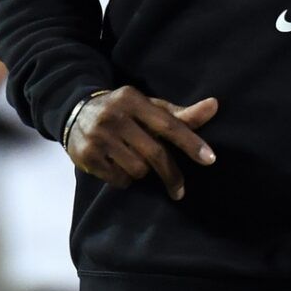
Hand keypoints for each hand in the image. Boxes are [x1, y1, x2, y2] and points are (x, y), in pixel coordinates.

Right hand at [65, 87, 217, 199]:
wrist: (75, 111)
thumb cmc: (124, 111)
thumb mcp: (149, 107)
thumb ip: (180, 114)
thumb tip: (215, 105)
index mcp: (133, 99)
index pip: (168, 123)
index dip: (190, 142)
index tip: (210, 159)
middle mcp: (115, 116)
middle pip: (154, 153)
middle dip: (171, 174)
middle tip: (179, 191)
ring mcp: (99, 136)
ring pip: (137, 169)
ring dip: (142, 172)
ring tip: (133, 160)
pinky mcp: (86, 155)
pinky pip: (119, 179)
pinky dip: (124, 178)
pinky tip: (118, 165)